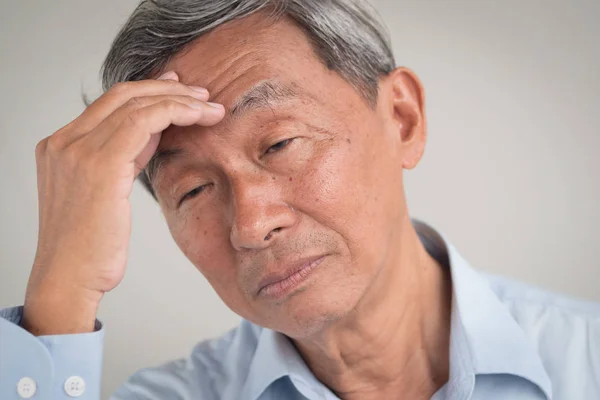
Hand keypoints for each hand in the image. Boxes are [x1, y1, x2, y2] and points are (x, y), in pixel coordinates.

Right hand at [22, 71, 224, 334]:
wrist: (69, 280)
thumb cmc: (91, 246)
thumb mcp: (107, 192)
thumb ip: (124, 157)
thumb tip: (154, 133)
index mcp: (60, 146)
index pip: (109, 103)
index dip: (148, 91)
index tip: (178, 89)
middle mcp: (63, 141)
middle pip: (122, 95)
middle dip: (168, 89)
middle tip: (202, 94)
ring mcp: (76, 149)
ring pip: (136, 104)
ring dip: (180, 101)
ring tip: (211, 107)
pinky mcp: (98, 163)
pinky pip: (144, 121)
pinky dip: (176, 113)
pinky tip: (199, 117)